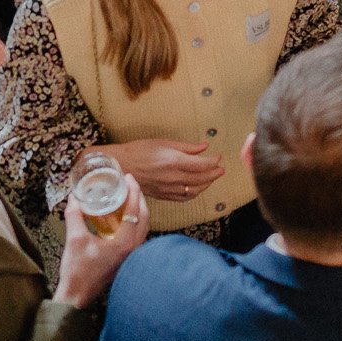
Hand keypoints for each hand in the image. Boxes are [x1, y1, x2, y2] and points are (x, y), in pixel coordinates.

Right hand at [54, 175, 146, 306]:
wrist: (76, 297)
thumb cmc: (77, 272)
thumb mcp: (74, 239)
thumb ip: (74, 215)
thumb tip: (74, 197)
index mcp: (123, 243)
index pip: (134, 210)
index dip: (132, 191)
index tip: (128, 177)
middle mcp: (132, 249)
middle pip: (144, 217)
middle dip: (138, 197)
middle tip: (130, 183)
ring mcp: (131, 256)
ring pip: (143, 227)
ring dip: (138, 209)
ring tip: (128, 196)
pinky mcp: (126, 260)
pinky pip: (137, 236)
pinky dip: (134, 222)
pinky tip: (122, 217)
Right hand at [107, 139, 224, 200]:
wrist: (121, 166)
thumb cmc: (139, 150)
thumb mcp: (163, 143)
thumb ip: (186, 147)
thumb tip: (204, 147)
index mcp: (174, 161)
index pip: (201, 164)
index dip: (213, 161)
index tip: (218, 157)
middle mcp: (173, 177)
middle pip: (201, 178)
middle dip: (214, 174)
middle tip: (221, 169)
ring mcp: (169, 189)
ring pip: (195, 190)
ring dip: (206, 184)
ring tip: (212, 178)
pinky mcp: (163, 196)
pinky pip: (184, 197)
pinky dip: (194, 193)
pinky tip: (198, 188)